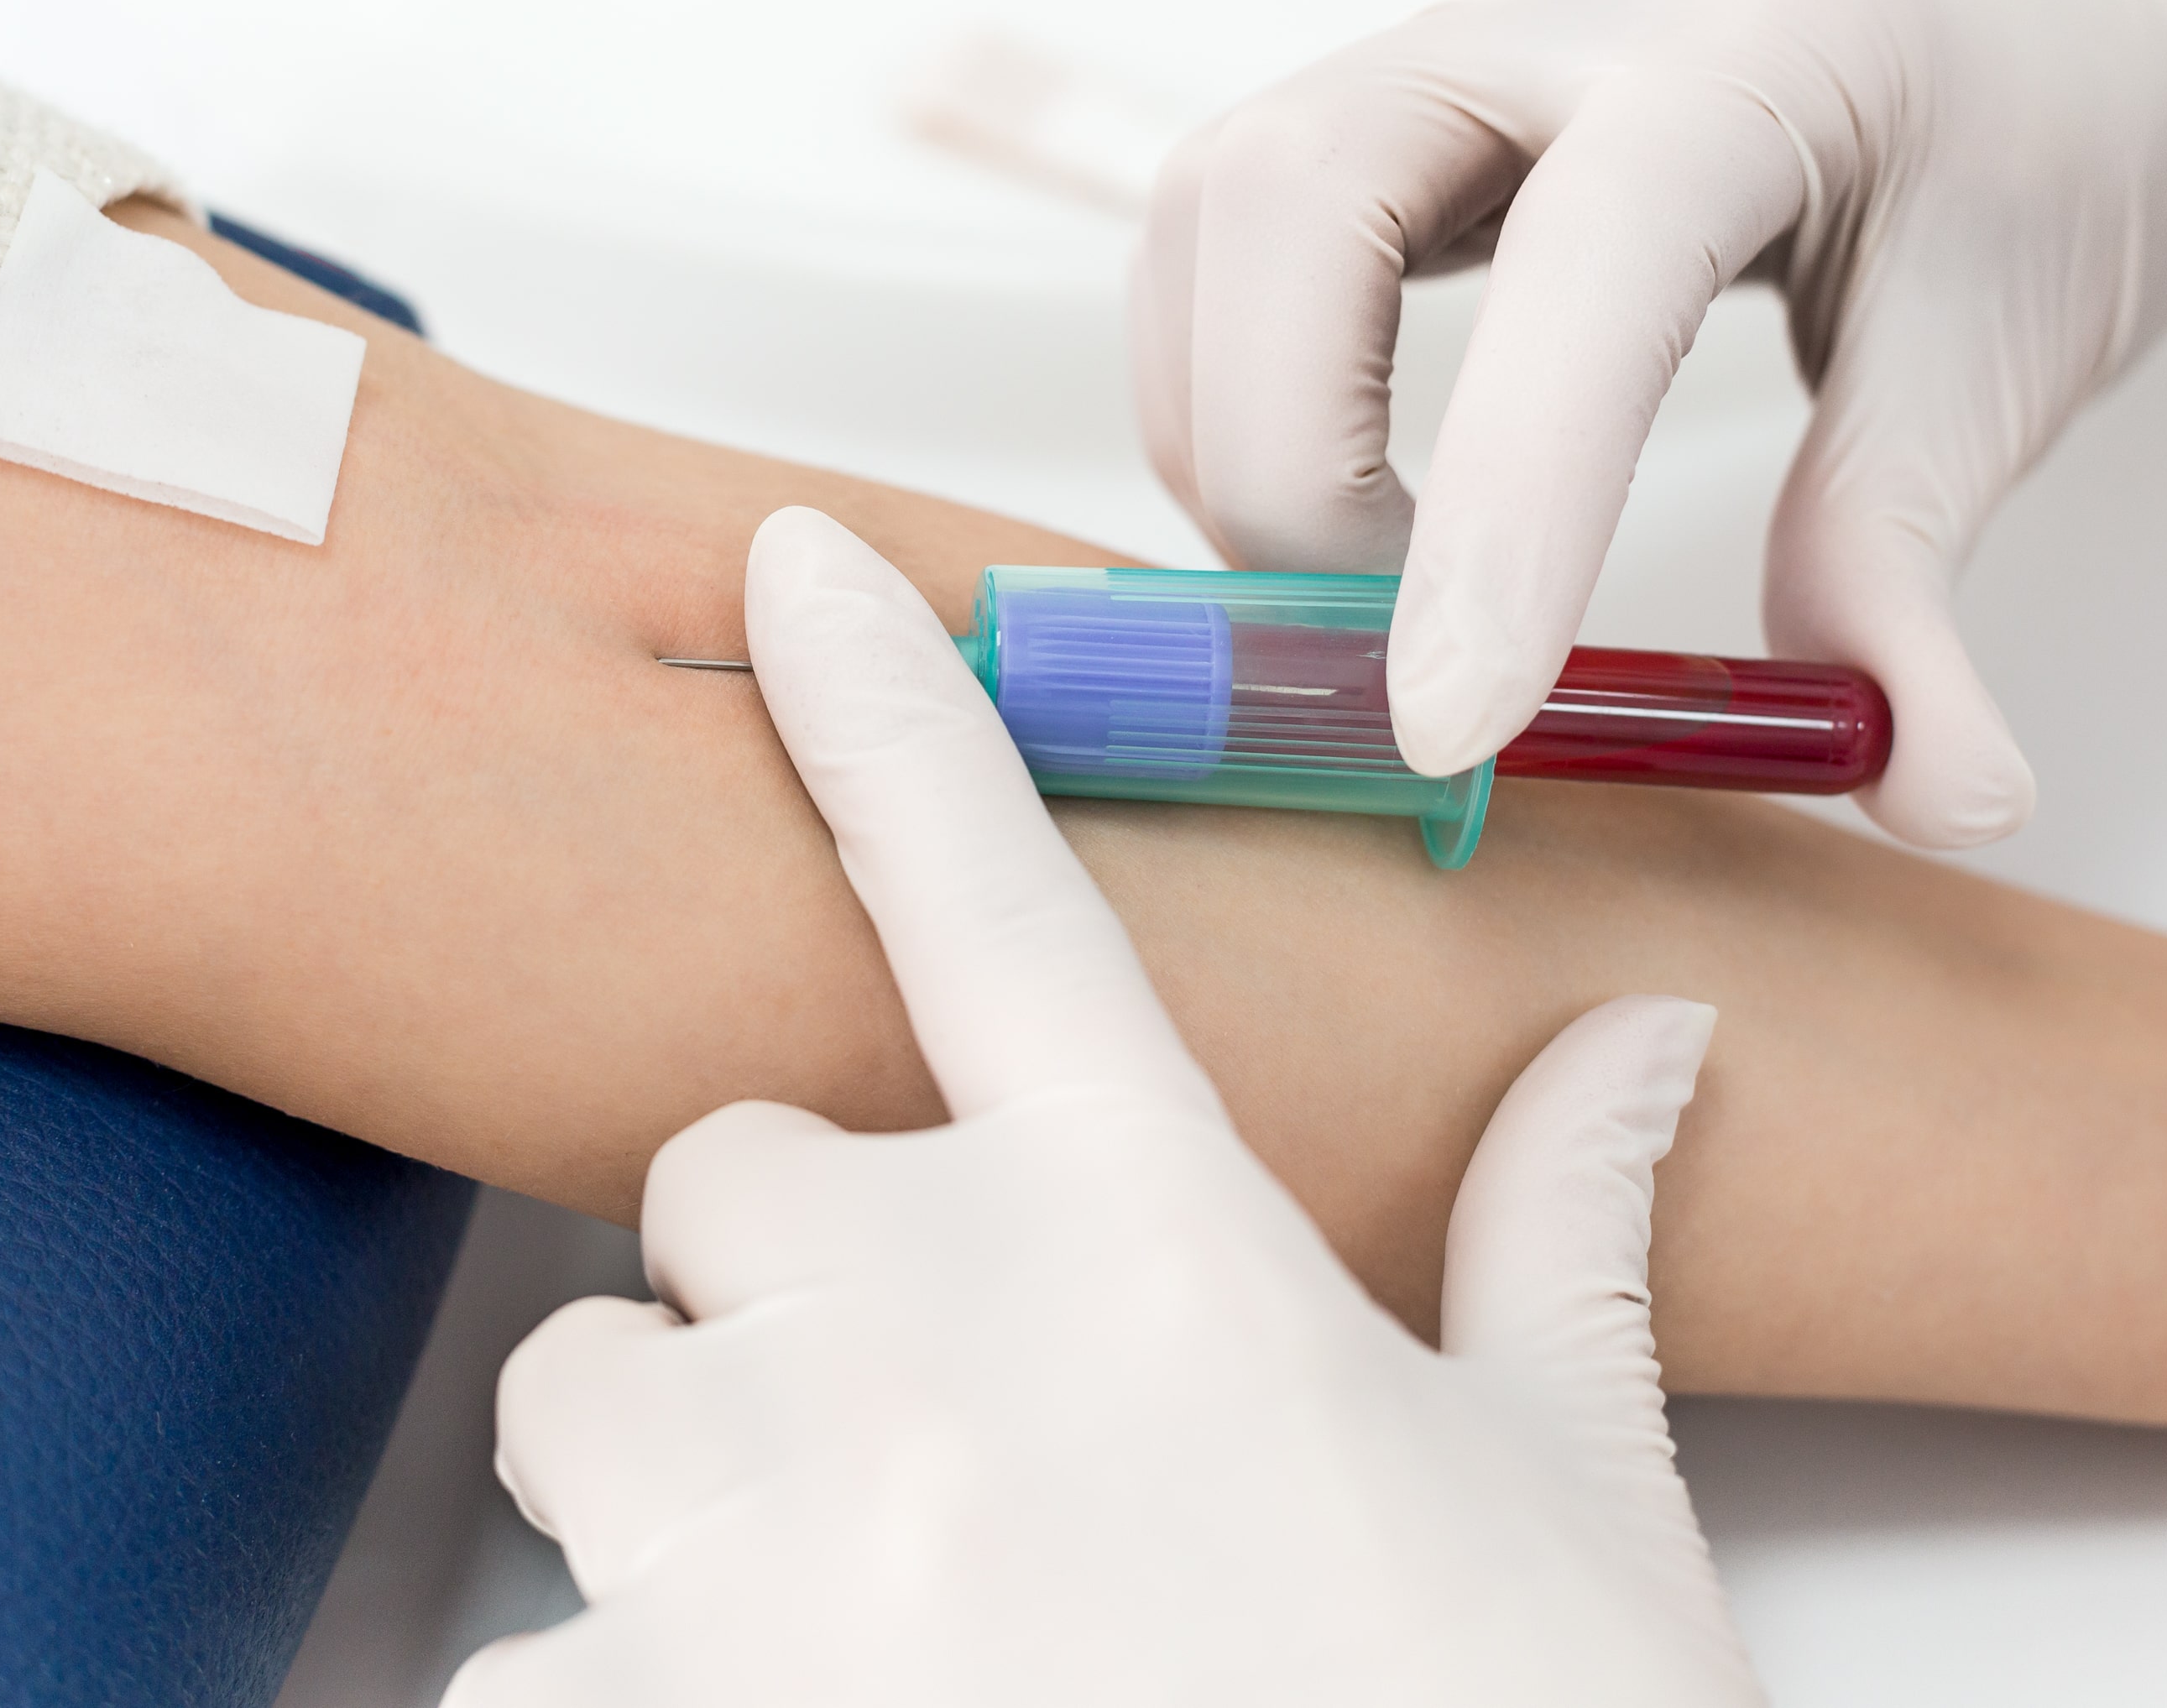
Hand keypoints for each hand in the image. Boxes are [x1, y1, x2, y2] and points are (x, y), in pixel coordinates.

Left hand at [444, 505, 1759, 1706]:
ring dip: (679, 1472)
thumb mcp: (1570, 1508)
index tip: (792, 572)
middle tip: (938, 1433)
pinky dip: (613, 1702)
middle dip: (793, 1283)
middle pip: (717, 1175)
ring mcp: (748, 1545)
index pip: (998, 892)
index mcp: (1159, 1249)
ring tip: (857, 1614)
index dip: (889, 706)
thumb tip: (1648, 1045)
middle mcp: (924, 1343)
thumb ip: (1562, 1242)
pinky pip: (518, 1656)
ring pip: (587, 1391)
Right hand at [1130, 0, 2166, 845]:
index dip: (1505, 506)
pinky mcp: (1377, 115)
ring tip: (1361, 586)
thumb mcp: (2005, 355)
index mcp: (1758, 50)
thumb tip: (1939, 797)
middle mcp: (1559, 15)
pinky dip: (1223, 399)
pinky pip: (1214, 242)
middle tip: (1385, 648)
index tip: (1453, 731)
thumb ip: (1915, 576)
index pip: (1591, 258)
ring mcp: (1444, 48)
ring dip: (1232, 434)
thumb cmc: (2025, 144)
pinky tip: (1331, 499)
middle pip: (1299, 192)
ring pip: (1219, 211)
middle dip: (1288, 462)